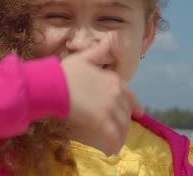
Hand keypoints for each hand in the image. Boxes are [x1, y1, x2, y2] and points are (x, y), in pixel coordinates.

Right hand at [61, 36, 143, 155]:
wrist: (53, 85)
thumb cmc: (64, 72)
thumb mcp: (83, 58)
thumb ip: (98, 52)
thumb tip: (109, 41)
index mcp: (113, 79)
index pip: (129, 95)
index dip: (135, 105)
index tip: (139, 113)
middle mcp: (115, 94)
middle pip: (125, 112)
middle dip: (125, 123)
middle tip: (122, 132)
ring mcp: (109, 108)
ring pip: (121, 125)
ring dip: (120, 136)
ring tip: (117, 143)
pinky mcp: (100, 122)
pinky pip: (112, 136)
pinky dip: (114, 144)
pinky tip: (112, 150)